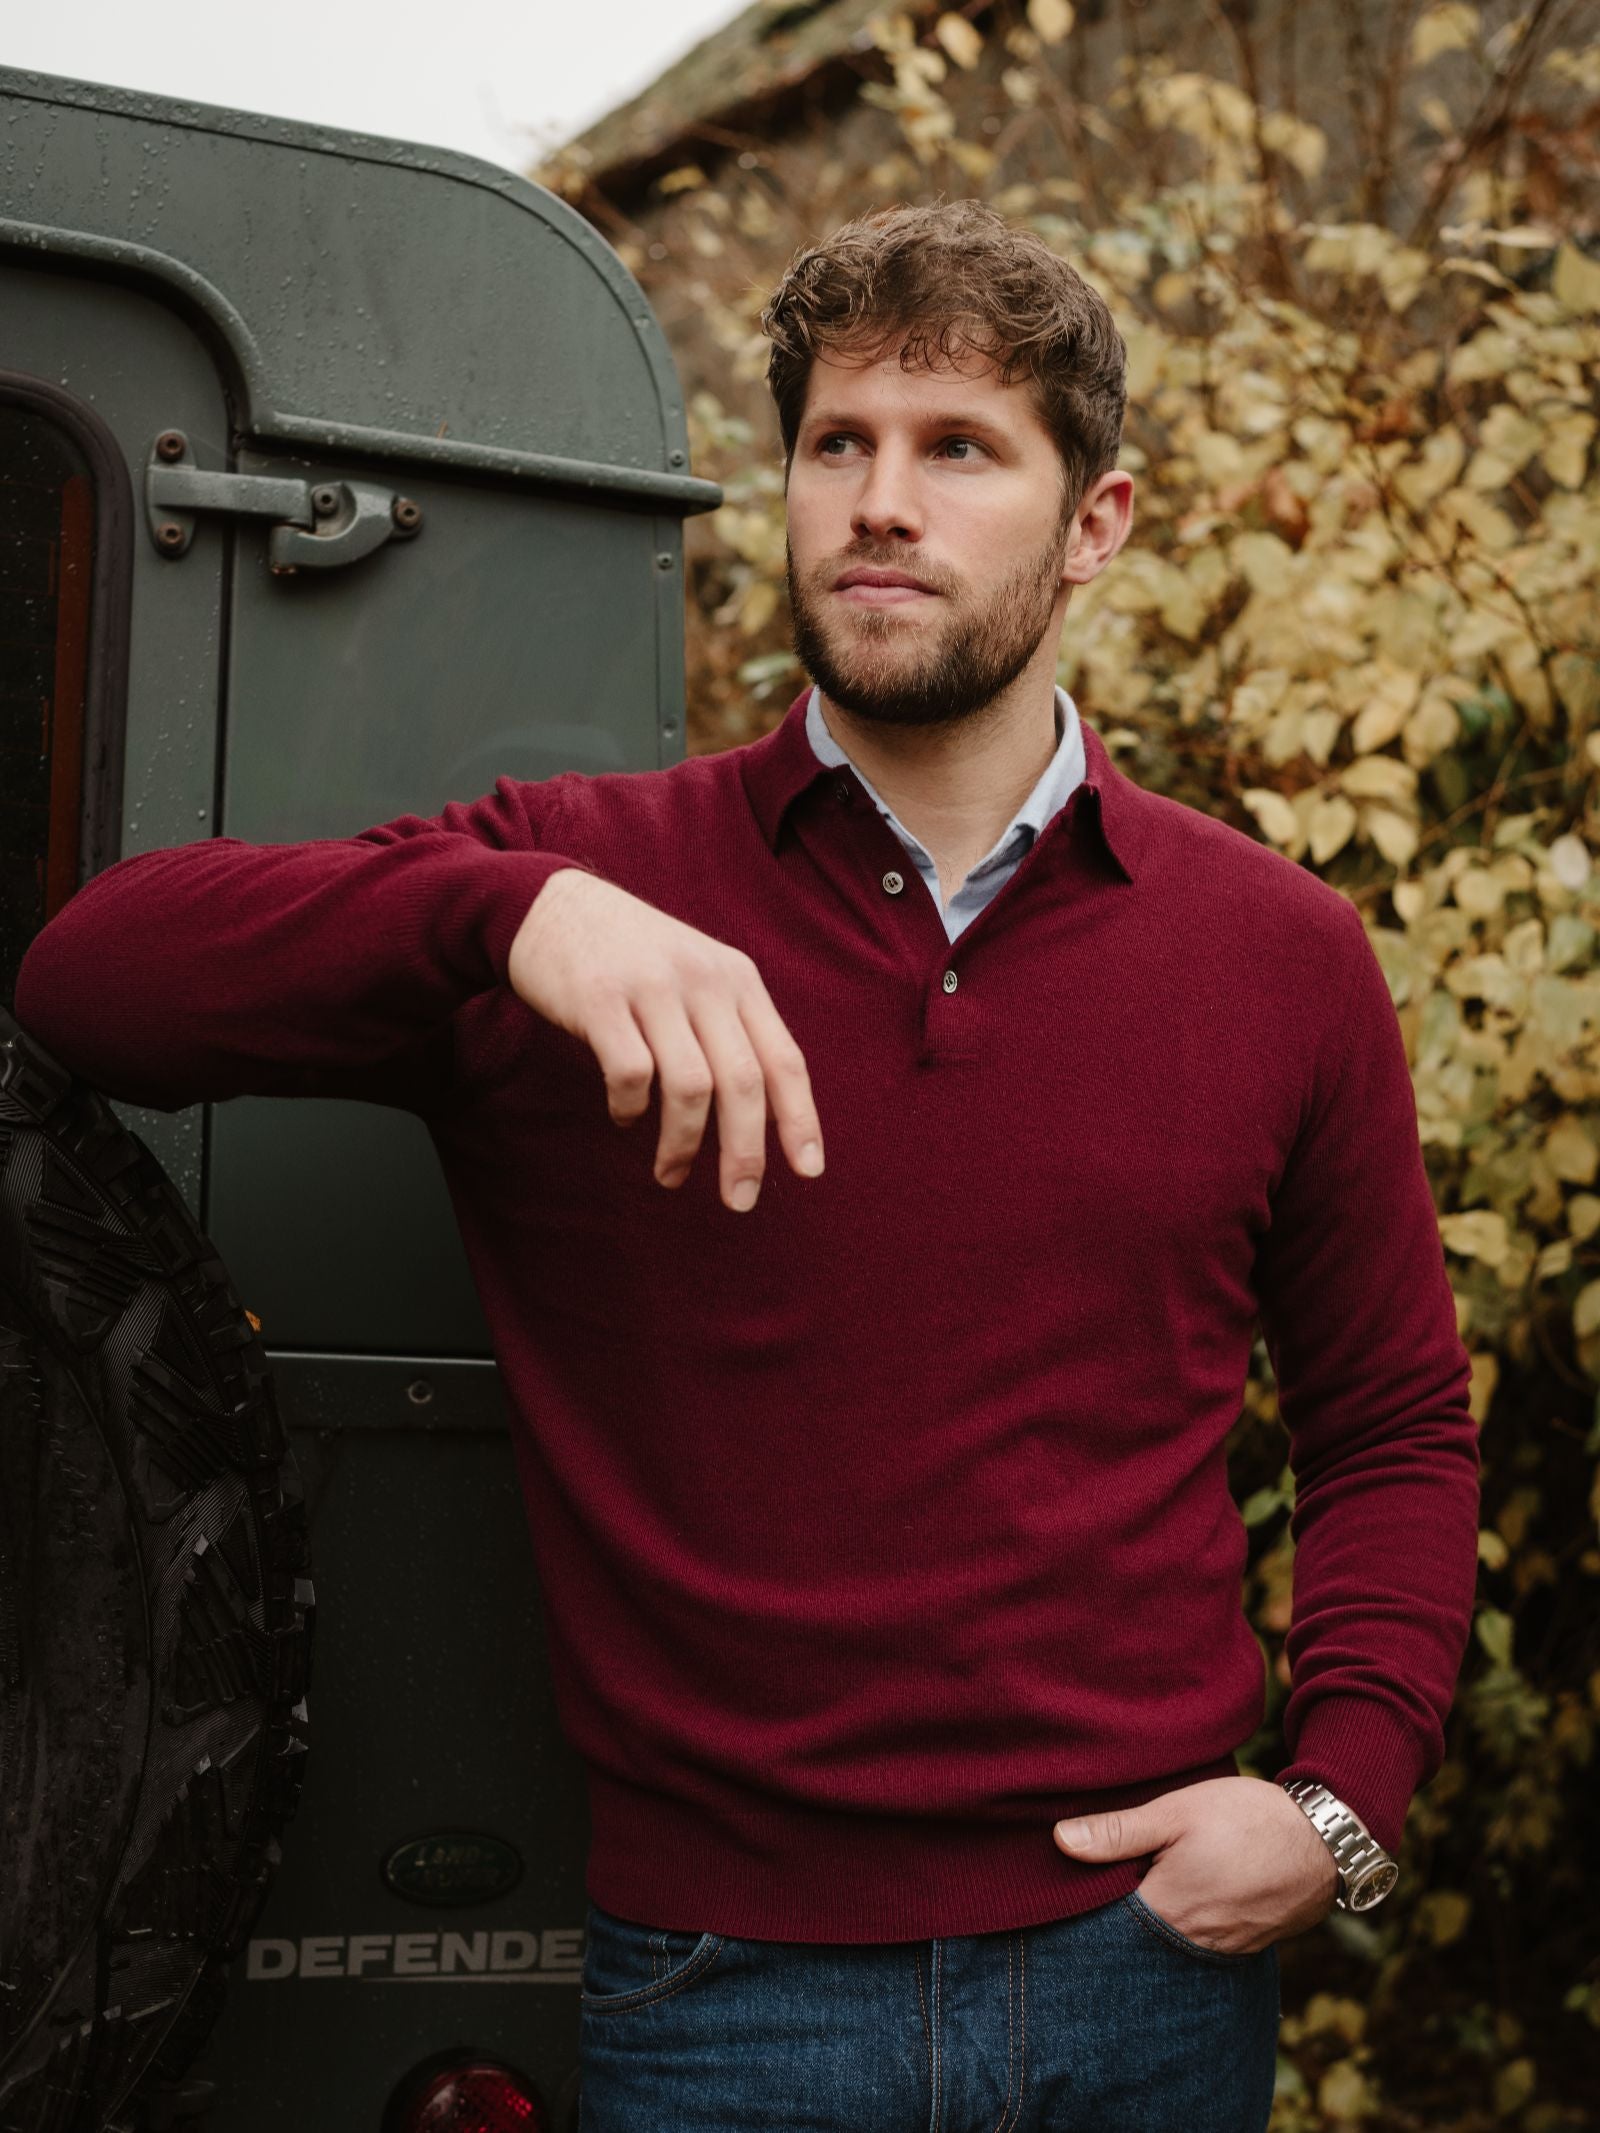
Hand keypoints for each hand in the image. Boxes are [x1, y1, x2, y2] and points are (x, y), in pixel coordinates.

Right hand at [506, 867, 824, 1212]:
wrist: (550, 906)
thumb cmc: (630, 958)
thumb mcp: (696, 976)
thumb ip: (729, 1030)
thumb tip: (760, 1118)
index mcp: (737, 980)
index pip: (785, 1059)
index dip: (801, 1119)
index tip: (809, 1171)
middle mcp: (703, 981)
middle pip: (744, 1082)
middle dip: (746, 1152)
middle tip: (740, 1200)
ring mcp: (652, 988)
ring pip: (690, 1087)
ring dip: (682, 1145)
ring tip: (669, 1176)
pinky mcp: (600, 1000)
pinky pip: (631, 1075)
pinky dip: (631, 1109)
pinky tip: (623, 1117)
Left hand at [1052, 1775, 1341, 1955]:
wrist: (1327, 1840)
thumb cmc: (1248, 1819)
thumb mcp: (1177, 1811)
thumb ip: (1119, 1831)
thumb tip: (1060, 1841)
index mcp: (1165, 1910)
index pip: (1104, 1920)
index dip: (1084, 1899)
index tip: (1067, 1878)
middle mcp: (1189, 1943)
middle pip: (1134, 1935)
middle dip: (1117, 1912)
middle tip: (1106, 1876)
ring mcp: (1221, 1948)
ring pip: (1167, 1939)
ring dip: (1153, 1918)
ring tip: (1145, 1881)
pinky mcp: (1244, 1944)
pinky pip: (1199, 1940)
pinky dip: (1186, 1921)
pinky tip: (1185, 1892)